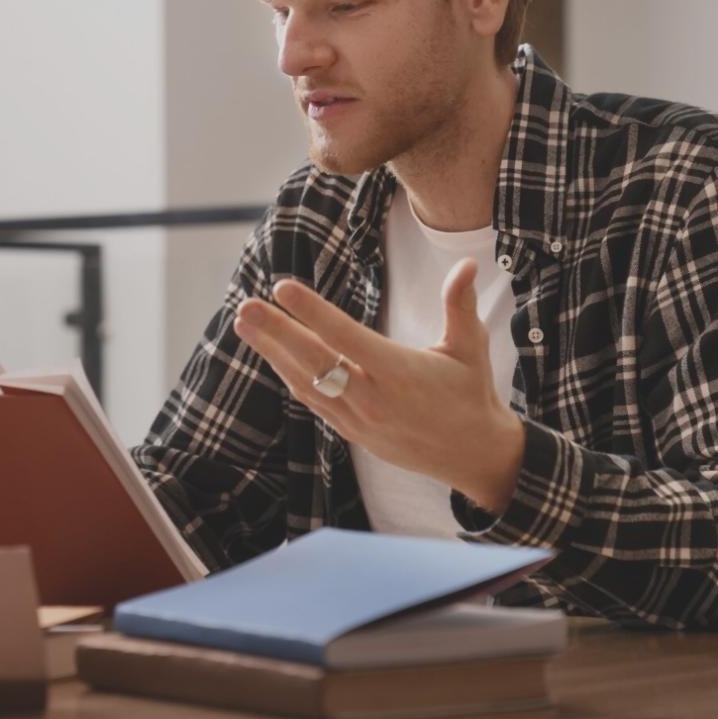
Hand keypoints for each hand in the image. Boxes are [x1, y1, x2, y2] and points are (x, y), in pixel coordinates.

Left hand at [232, 258, 524, 514]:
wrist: (472, 456)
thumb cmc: (471, 393)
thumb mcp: (471, 347)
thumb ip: (460, 304)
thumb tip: (467, 262)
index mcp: (400, 373)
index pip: (345, 337)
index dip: (311, 311)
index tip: (282, 288)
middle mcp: (373, 399)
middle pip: (314, 361)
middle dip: (276, 332)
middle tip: (245, 307)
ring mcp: (358, 419)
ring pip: (306, 383)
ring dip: (272, 353)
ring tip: (245, 325)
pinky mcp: (352, 432)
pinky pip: (314, 401)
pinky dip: (289, 376)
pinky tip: (272, 355)